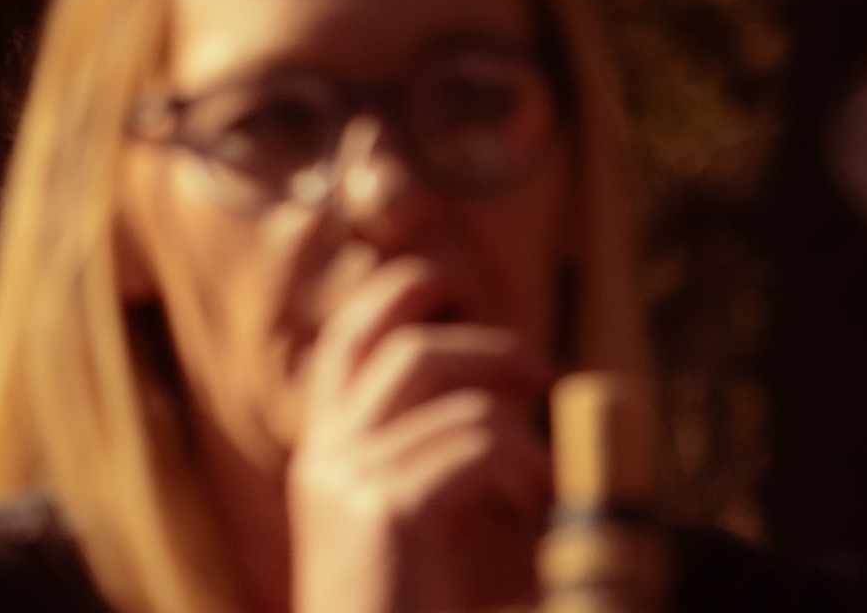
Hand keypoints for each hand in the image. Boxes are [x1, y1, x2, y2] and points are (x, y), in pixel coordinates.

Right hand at [285, 255, 553, 612]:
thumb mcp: (413, 534)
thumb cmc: (405, 612)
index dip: (397, 295)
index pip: (346, 342)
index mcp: (321, 460)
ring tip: (544, 481)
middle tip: (544, 371)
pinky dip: (520, 467)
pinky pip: (474, 443)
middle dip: (484, 344)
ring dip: (515, 422)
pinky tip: (533, 513)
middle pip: (402, 344)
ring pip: (448, 391)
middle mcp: (323, 459)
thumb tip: (507, 404)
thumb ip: (437, 468)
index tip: (450, 286)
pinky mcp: (384, 508)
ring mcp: (347, 479)